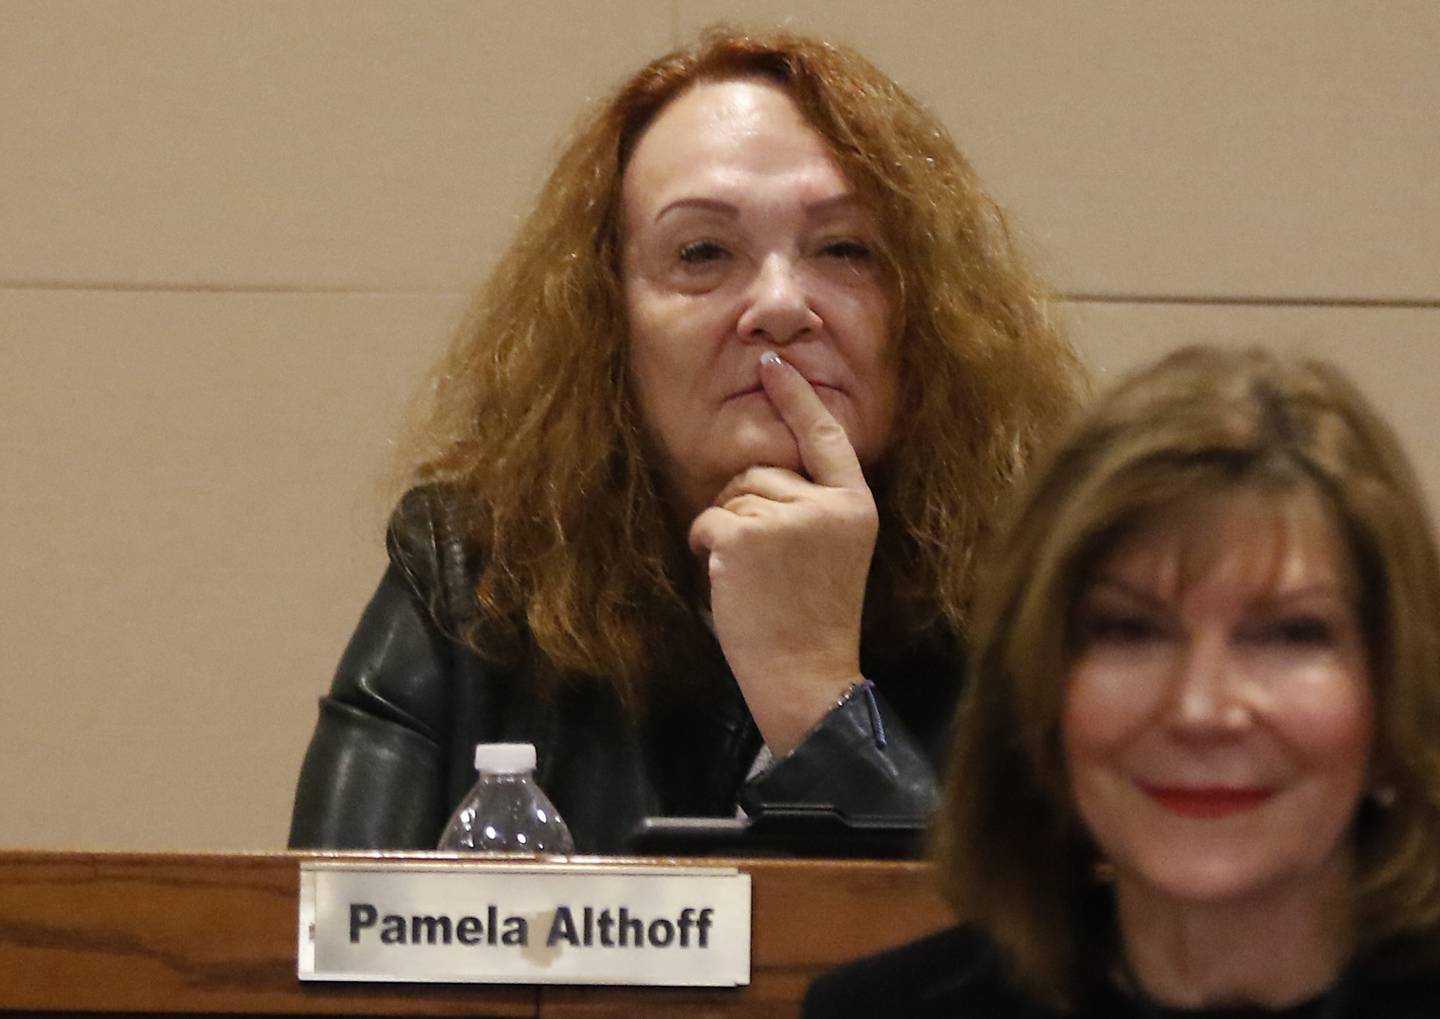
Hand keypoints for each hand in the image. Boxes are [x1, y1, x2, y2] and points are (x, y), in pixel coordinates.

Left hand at [688, 352, 876, 756]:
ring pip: (732, 495)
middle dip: (748, 507)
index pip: (826, 437)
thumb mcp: (835, 551)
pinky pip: (708, 519)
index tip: (774, 363)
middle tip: (768, 566)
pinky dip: (706, 546)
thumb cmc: (813, 618)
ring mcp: (788, 517)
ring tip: (756, 578)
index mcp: (857, 504)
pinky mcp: (747, 535)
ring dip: (728, 531)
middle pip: (762, 471)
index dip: (798, 398)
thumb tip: (765, 468)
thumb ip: (814, 506)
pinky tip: (730, 579)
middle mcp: (828, 504)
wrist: (807, 673)